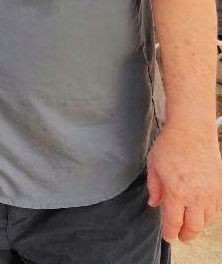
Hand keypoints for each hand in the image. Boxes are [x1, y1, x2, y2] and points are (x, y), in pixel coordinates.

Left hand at [147, 123, 221, 242]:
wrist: (192, 130)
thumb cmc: (171, 144)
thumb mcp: (153, 166)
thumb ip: (154, 188)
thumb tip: (154, 203)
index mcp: (176, 192)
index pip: (173, 222)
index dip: (169, 233)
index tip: (167, 237)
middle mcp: (196, 196)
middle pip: (193, 227)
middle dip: (186, 235)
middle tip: (180, 237)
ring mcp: (211, 192)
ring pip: (207, 219)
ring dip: (198, 225)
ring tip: (190, 226)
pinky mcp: (220, 186)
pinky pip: (216, 208)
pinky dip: (209, 214)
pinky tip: (201, 213)